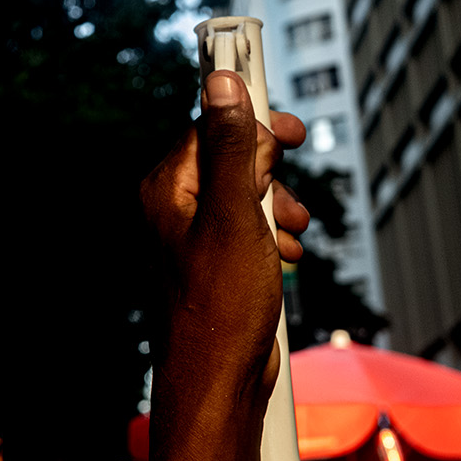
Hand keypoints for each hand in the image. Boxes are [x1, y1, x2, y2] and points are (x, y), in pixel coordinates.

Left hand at [139, 70, 309, 389]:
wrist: (218, 376)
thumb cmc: (220, 302)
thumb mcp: (236, 215)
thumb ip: (231, 147)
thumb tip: (222, 84)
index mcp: (166, 188)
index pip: (209, 128)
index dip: (252, 123)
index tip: (292, 131)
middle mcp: (172, 207)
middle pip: (229, 159)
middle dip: (269, 172)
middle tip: (290, 201)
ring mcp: (192, 235)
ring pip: (244, 194)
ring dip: (278, 206)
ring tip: (294, 232)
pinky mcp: (213, 261)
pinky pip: (249, 228)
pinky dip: (274, 235)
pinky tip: (287, 257)